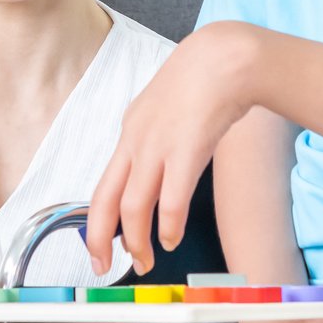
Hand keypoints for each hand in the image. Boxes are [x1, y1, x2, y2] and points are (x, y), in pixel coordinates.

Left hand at [88, 23, 259, 273]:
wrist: (226, 57)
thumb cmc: (202, 80)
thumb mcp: (164, 109)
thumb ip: (154, 137)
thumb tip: (154, 167)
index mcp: (130, 133)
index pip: (103, 186)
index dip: (96, 221)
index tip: (98, 246)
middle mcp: (135, 142)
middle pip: (104, 200)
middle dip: (98, 239)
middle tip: (100, 265)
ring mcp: (158, 146)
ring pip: (133, 206)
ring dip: (136, 241)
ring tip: (144, 260)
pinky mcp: (186, 150)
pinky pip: (170, 201)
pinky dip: (168, 226)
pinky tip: (171, 239)